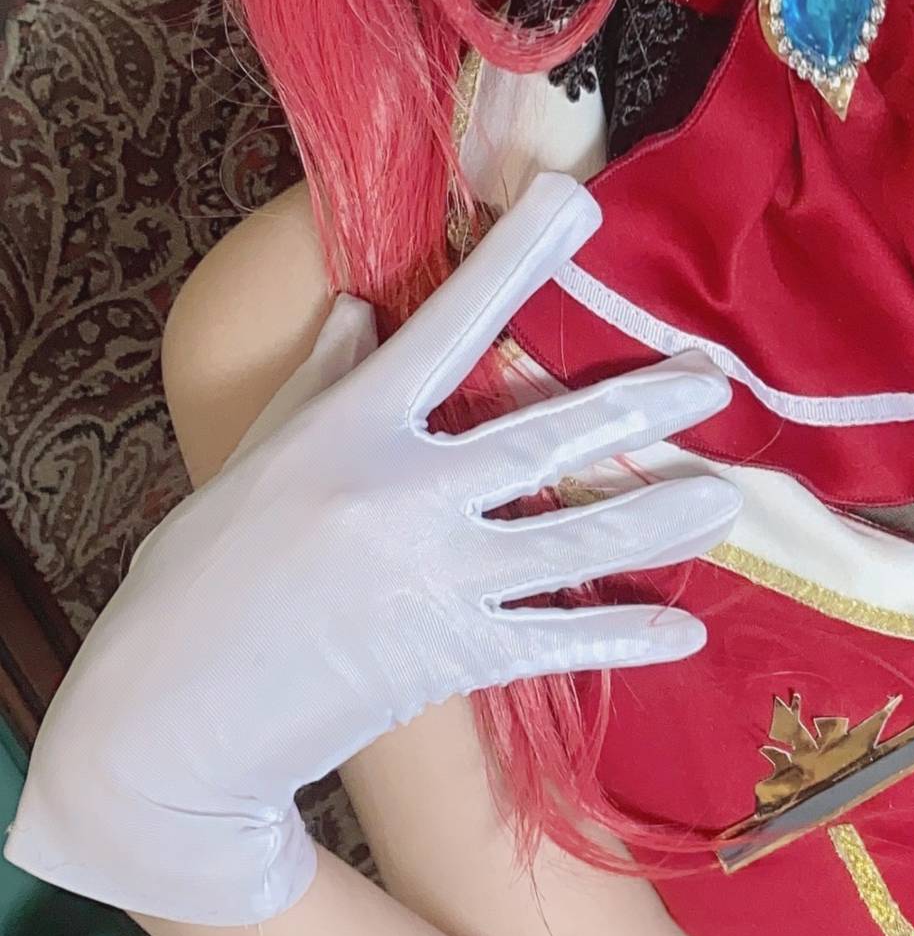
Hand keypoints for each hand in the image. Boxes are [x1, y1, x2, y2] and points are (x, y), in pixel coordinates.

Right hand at [4, 171, 738, 928]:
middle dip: (641, 406)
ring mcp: (433, 579)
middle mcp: (403, 495)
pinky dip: (626, 633)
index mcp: (348, 431)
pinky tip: (684, 629)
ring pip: (578, 537)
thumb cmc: (191, 588)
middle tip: (715, 382)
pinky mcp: (449, 658)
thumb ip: (316, 386)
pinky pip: (560, 639)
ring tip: (726, 498)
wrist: (165, 731)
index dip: (515, 258)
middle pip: (548, 435)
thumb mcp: (247, 466)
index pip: (447, 324)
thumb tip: (361, 311)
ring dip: (663, 519)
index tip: (575, 204)